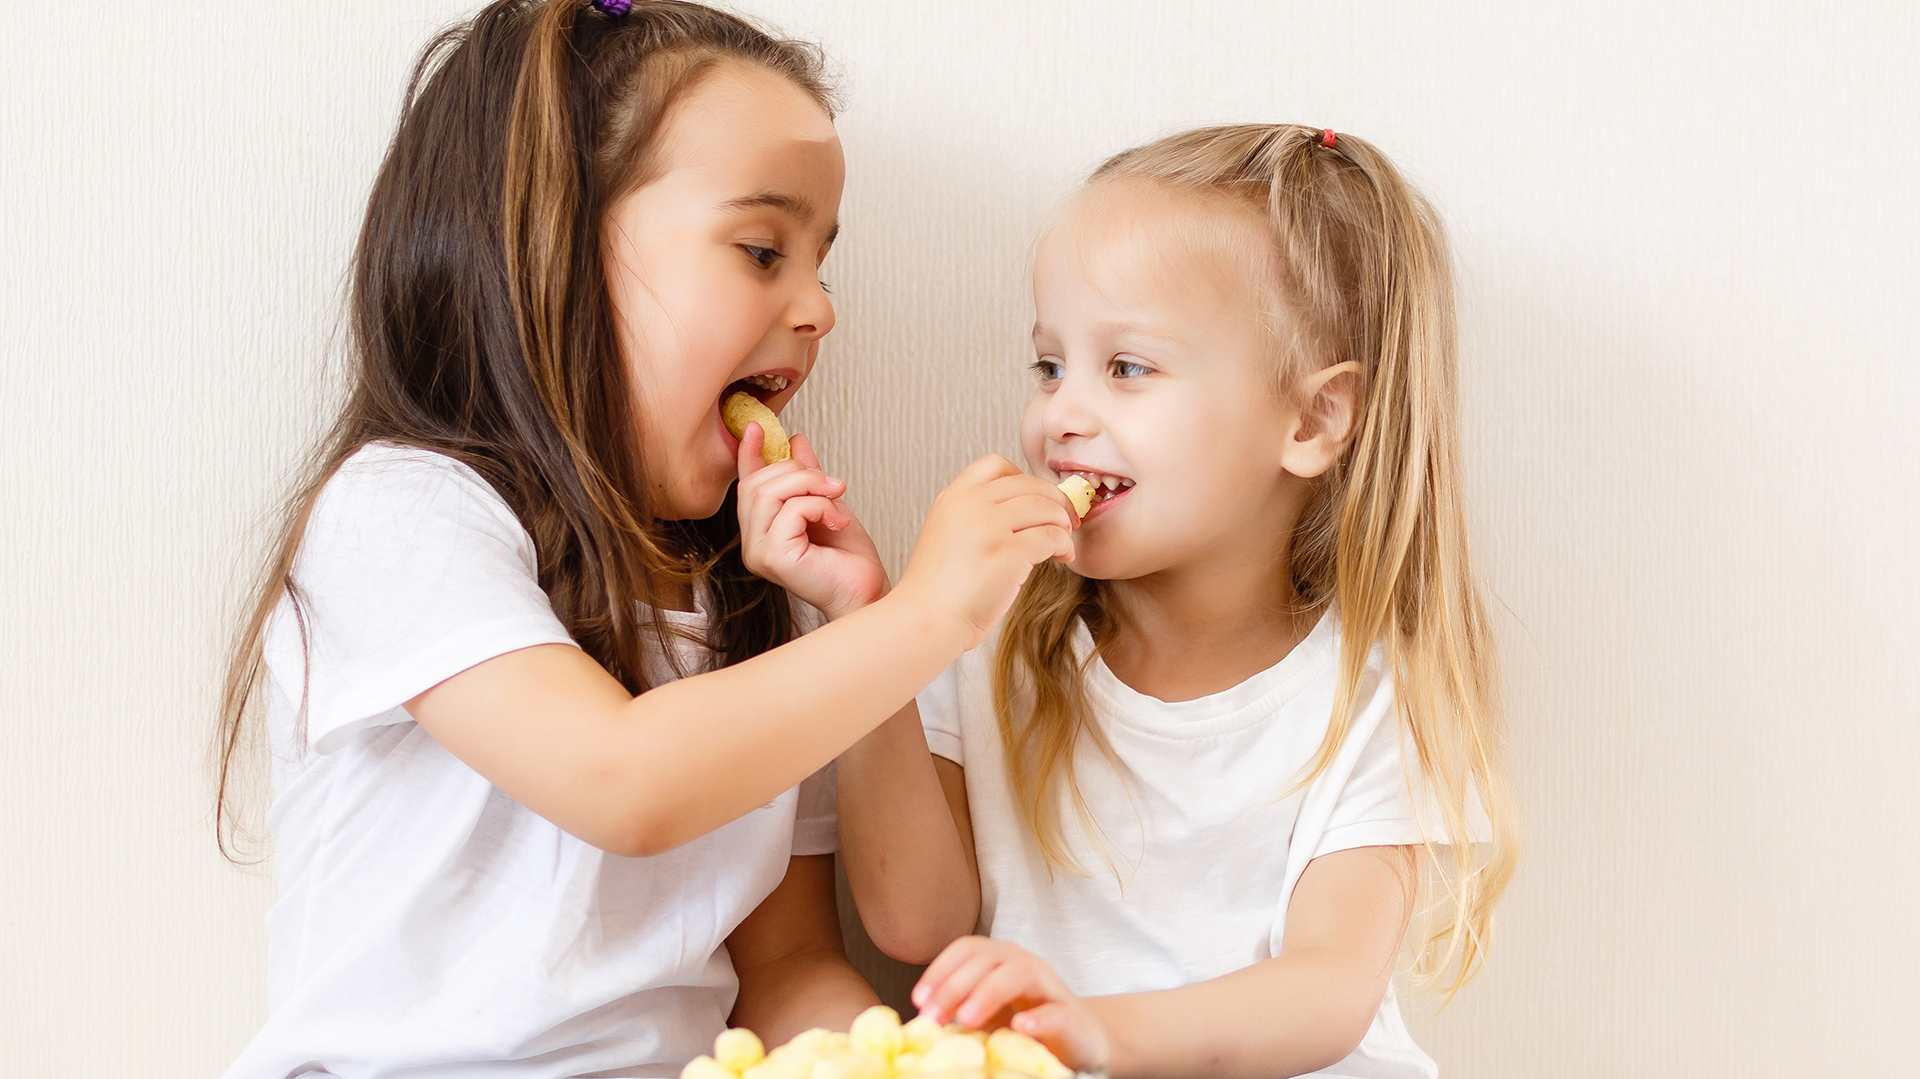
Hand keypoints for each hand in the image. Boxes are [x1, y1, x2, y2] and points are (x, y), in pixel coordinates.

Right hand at [736, 424, 888, 620]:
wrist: (867, 591)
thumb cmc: (849, 559)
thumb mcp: (828, 504)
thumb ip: (808, 477)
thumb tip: (796, 441)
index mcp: (762, 530)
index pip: (746, 485)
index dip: (749, 454)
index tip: (757, 427)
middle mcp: (753, 543)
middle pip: (757, 483)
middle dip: (799, 472)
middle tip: (834, 484)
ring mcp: (758, 552)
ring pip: (770, 492)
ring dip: (811, 487)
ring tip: (837, 502)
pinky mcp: (772, 558)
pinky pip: (789, 510)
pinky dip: (819, 507)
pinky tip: (837, 522)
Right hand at [892, 456, 1076, 648]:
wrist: (926, 620)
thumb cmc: (938, 591)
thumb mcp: (947, 536)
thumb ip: (975, 518)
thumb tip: (1024, 515)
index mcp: (952, 499)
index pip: (995, 464)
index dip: (1024, 477)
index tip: (1035, 498)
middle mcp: (969, 505)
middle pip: (1028, 483)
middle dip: (1054, 499)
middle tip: (1065, 517)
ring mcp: (988, 526)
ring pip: (1045, 506)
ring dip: (1062, 522)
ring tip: (1064, 540)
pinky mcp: (1007, 552)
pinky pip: (1051, 536)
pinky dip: (1064, 545)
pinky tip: (1062, 556)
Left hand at [913, 936, 1109, 1072]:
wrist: (1079, 1040)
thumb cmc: (1025, 1024)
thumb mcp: (986, 1014)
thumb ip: (959, 1009)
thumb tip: (917, 1021)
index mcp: (1000, 959)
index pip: (966, 949)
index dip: (939, 970)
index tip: (918, 1001)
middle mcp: (1024, 963)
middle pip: (986, 960)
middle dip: (953, 987)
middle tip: (932, 1019)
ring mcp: (1049, 987)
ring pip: (1019, 973)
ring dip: (988, 994)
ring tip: (966, 1019)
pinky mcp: (1070, 1015)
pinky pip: (1054, 1011)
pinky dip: (1036, 1018)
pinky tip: (1019, 1027)